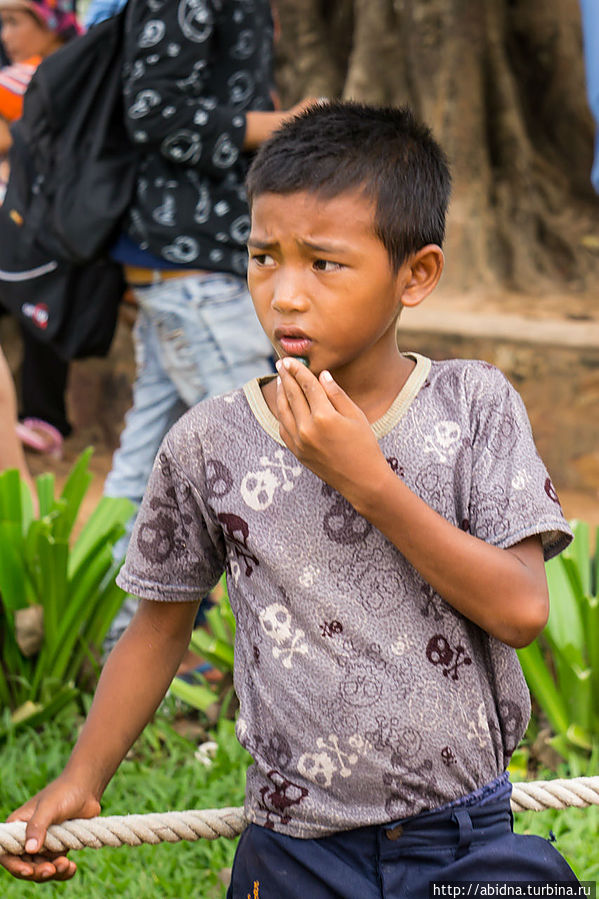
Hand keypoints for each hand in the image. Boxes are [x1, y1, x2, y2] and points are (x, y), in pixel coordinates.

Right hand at [0, 776, 99, 881]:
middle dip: (38, 871)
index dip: (15, 865)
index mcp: (17, 826)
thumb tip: (29, 849)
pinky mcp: (57, 848)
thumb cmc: (64, 792)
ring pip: (41, 868)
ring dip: (53, 872)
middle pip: (25, 865)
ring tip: (67, 864)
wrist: (86, 788)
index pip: (8, 852)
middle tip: (52, 869)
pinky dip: (63, 871)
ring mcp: (43, 844)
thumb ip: (37, 826)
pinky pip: (56, 866)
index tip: (29, 870)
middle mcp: (27, 837)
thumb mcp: (49, 807)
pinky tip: (72, 868)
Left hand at [275, 357, 387, 505]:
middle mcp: (307, 428)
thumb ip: (337, 394)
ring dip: (281, 393)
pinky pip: (284, 428)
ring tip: (281, 380)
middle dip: (286, 377)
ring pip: (284, 411)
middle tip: (281, 363)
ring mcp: (299, 442)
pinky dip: (282, 413)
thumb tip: (322, 375)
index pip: (307, 386)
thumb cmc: (365, 446)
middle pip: (292, 395)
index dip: (298, 370)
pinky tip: (284, 404)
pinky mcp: (297, 452)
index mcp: (324, 416)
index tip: (291, 359)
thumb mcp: (356, 416)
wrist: (362, 480)